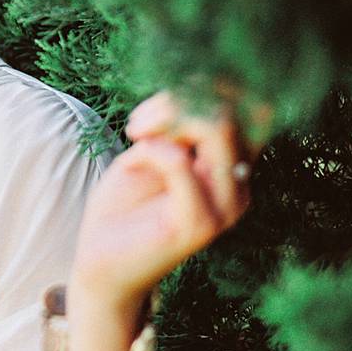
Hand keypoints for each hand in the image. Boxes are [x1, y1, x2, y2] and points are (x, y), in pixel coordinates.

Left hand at [70, 92, 252, 312]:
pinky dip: (151, 150)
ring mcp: (224, 206)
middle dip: (178, 101)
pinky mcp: (197, 224)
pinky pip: (180, 163)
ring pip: (217, 127)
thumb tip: (190, 97)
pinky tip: (133, 161)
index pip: (250, 107)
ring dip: (166, 119)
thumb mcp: (149, 150)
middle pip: (231, 110)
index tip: (156, 108)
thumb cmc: (124, 204)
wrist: (101, 260)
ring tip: (137, 136)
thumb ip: (175, 124)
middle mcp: (239, 185)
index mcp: (233, 166)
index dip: (205, 89)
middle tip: (140, 124)